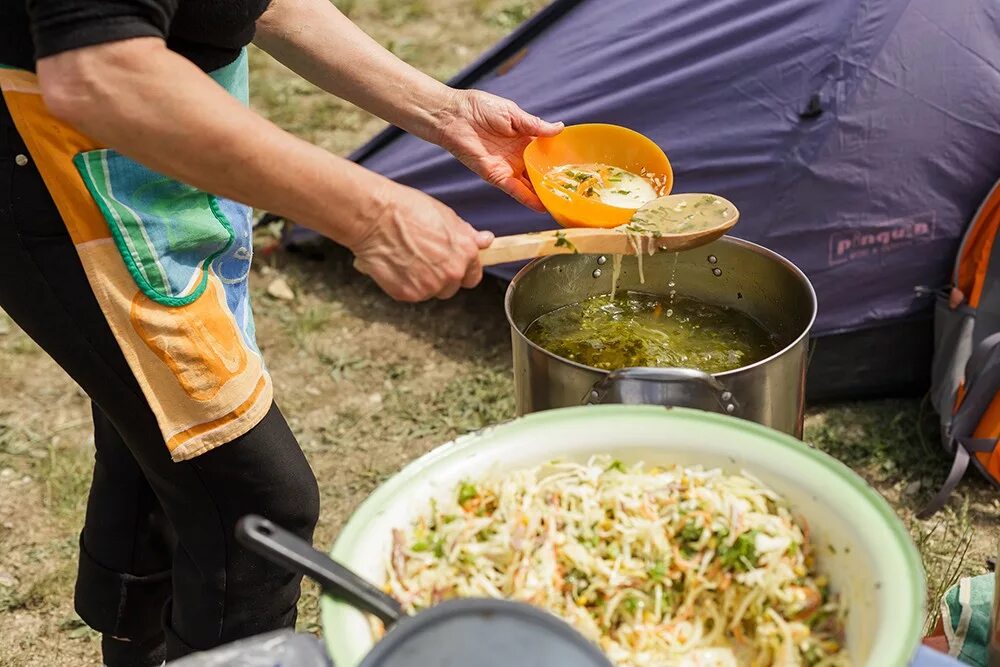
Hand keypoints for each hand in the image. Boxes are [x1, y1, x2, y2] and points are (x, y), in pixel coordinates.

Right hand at [350, 182, 493, 301]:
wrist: (374, 217)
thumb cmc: (407, 210)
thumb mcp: (444, 215)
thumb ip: (466, 234)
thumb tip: (486, 241)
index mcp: (465, 253)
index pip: (473, 276)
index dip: (462, 270)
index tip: (451, 265)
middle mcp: (452, 273)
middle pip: (452, 287)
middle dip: (440, 276)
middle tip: (421, 257)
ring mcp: (431, 286)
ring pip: (431, 291)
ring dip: (422, 281)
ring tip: (406, 258)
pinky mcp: (409, 294)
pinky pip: (411, 294)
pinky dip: (403, 284)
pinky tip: (395, 265)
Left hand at [434, 89, 562, 211]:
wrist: (454, 116)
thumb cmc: (480, 108)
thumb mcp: (513, 114)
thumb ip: (535, 125)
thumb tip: (560, 128)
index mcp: (524, 140)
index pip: (546, 154)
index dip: (559, 161)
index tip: (577, 169)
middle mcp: (518, 157)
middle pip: (540, 173)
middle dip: (555, 182)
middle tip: (574, 192)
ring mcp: (508, 168)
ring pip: (530, 185)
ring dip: (545, 194)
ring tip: (564, 203)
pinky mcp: (496, 176)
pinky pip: (515, 190)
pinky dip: (528, 199)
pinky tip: (543, 206)